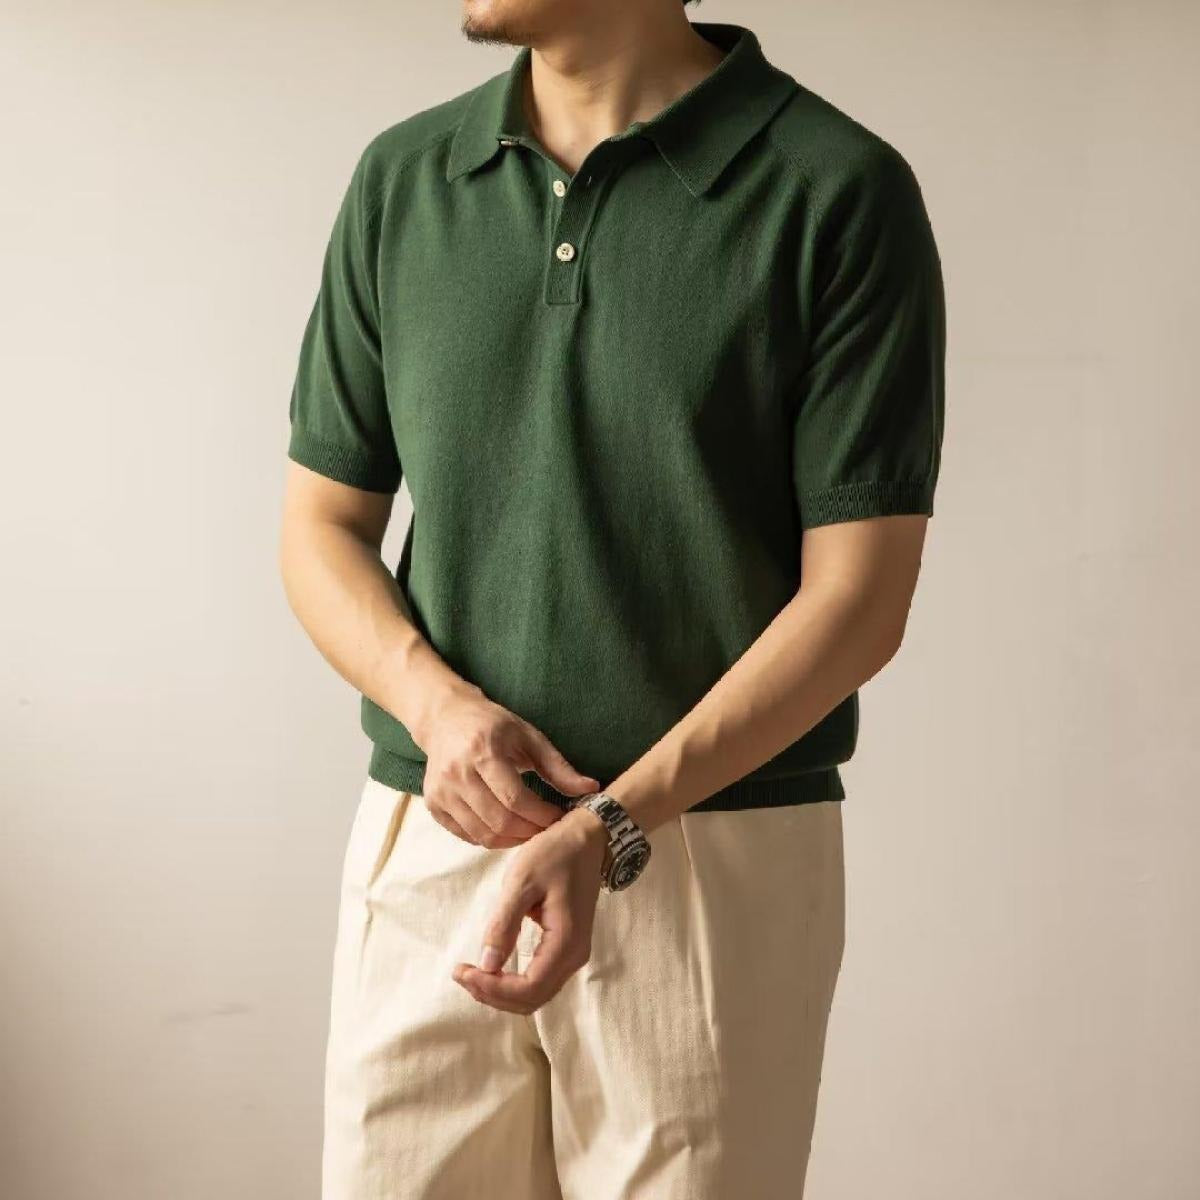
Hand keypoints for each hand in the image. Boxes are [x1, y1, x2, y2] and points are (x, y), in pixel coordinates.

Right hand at [419, 687, 598, 846]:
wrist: (444, 718)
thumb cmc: (492, 725)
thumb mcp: (529, 736)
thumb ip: (558, 767)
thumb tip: (591, 789)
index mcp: (483, 751)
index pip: (515, 799)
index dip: (541, 816)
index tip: (559, 817)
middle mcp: (457, 774)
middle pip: (499, 821)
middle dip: (530, 832)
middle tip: (547, 829)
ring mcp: (441, 792)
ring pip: (482, 835)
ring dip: (512, 841)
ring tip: (530, 831)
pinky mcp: (433, 804)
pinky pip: (466, 836)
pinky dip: (490, 840)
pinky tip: (506, 830)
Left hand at [452, 806, 608, 1012]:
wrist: (587, 838)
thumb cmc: (555, 854)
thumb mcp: (522, 882)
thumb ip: (504, 924)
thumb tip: (486, 965)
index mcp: (565, 942)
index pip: (527, 988)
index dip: (491, 988)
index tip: (462, 971)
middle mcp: (574, 956)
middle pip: (532, 999)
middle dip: (492, 994)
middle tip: (461, 974)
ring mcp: (574, 954)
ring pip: (536, 994)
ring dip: (502, 991)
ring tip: (472, 974)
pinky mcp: (567, 947)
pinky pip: (540, 979)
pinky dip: (514, 982)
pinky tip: (493, 968)